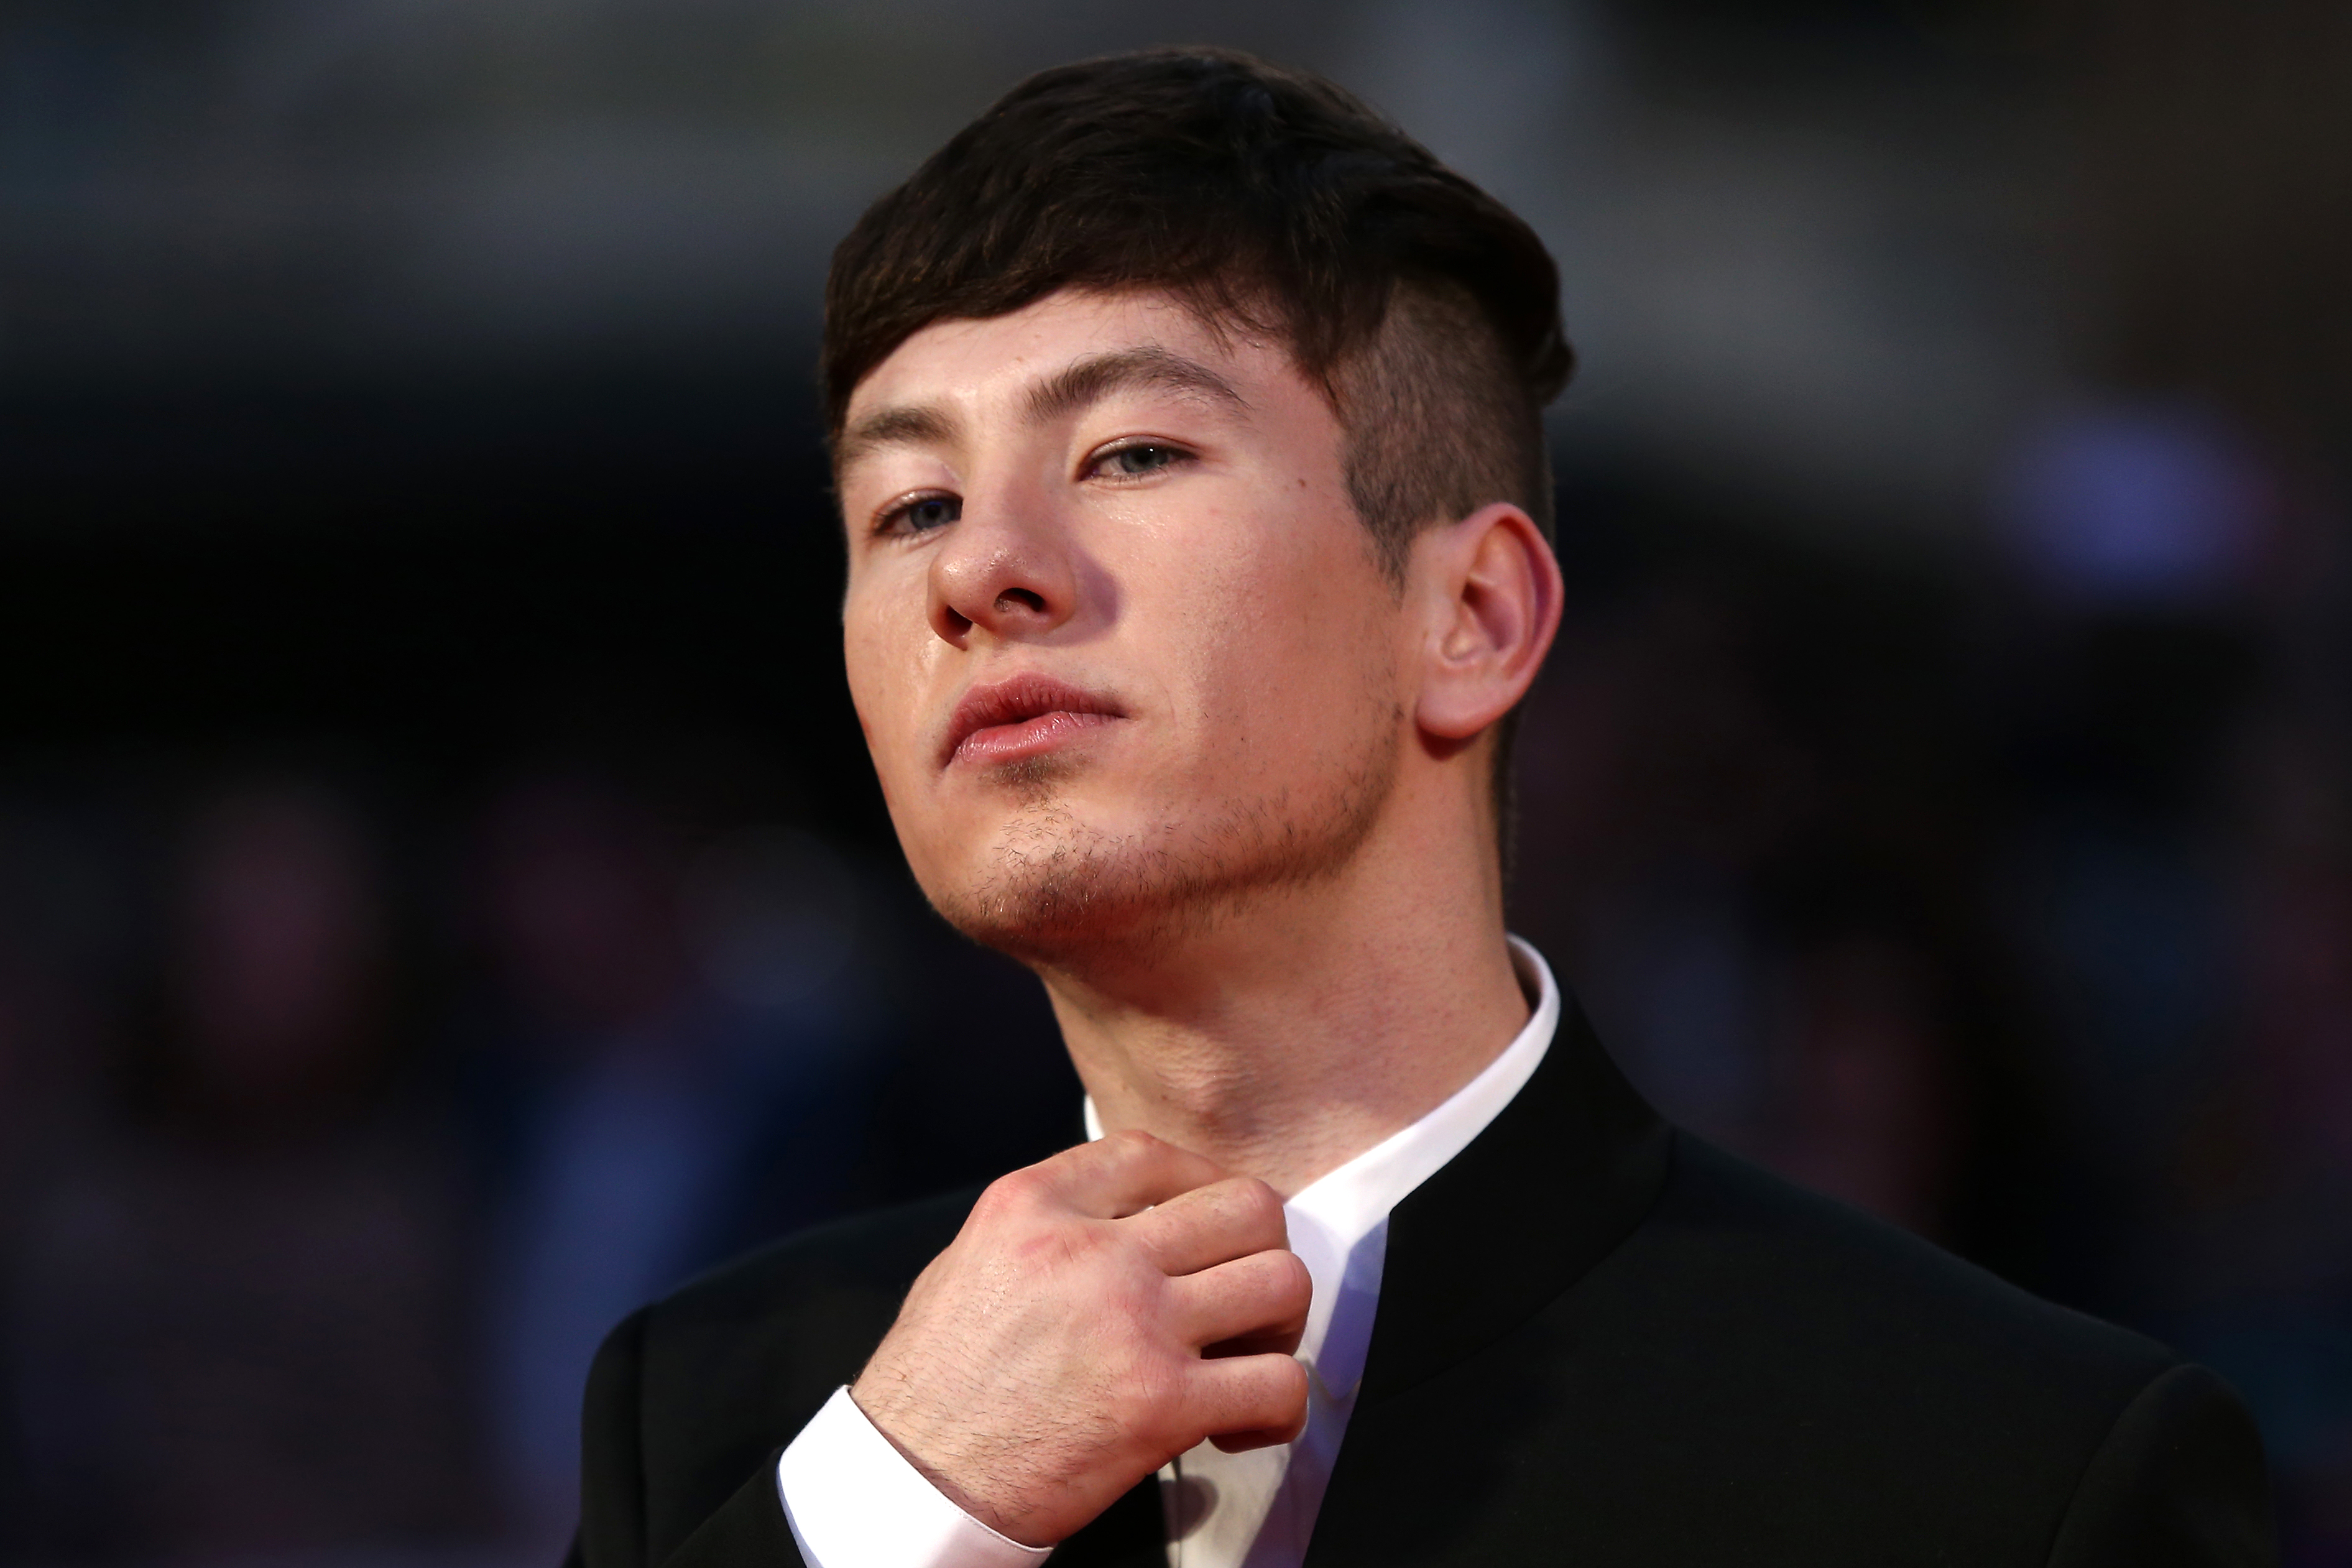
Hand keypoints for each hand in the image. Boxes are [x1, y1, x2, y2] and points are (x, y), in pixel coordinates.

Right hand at [849, 1130, 1311, 1545]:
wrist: (915, 1481)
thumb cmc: (935, 1385)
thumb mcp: (972, 1258)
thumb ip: (1050, 1222)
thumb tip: (1124, 1215)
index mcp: (1036, 1205)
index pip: (1156, 1154)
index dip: (1203, 1183)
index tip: (1209, 1222)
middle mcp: (1091, 1251)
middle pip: (1244, 1206)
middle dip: (1260, 1249)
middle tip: (1241, 1294)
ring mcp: (1133, 1323)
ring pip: (1280, 1281)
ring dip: (1279, 1324)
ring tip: (1248, 1354)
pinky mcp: (1161, 1404)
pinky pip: (1277, 1384)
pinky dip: (1277, 1406)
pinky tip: (1237, 1422)